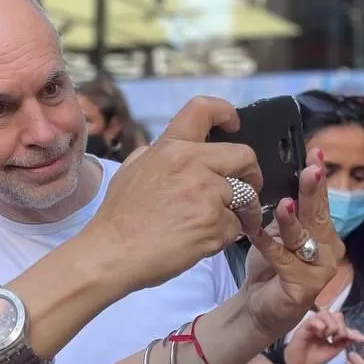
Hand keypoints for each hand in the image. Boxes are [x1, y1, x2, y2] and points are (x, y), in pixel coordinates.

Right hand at [86, 97, 264, 291]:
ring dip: (239, 212)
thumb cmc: (117, 218)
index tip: (234, 125)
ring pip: (245, 196)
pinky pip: (236, 226)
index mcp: (170, 148)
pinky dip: (225, 236)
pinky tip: (203, 242)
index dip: (227, 112)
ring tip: (218, 226)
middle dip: (252, 174)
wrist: (112, 254)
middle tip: (246, 190)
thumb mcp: (129, 172)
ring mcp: (206, 193)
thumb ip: (154, 156)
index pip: (203, 110)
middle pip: (244, 156)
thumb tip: (170, 151)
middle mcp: (192, 164)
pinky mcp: (215, 223)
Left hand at [241, 148, 344, 340]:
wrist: (258, 304)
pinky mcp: (304, 286)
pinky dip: (269, 245)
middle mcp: (327, 247)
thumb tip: (281, 180)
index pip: (320, 199)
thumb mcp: (276, 232)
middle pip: (318, 215)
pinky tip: (256, 232)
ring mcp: (320, 268)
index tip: (315, 152)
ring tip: (286, 203)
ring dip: (292, 220)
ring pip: (303, 238)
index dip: (318, 177)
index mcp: (322, 230)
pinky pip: (283, 260)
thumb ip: (284, 212)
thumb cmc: (269, 264)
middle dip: (313, 191)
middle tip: (311, 169)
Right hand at [284, 311, 363, 363]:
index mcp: (330, 329)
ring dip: (331, 326)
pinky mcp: (304, 326)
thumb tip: (360, 336)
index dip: (355, 332)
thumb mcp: (334, 350)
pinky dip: (320, 326)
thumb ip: (344, 342)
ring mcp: (313, 324)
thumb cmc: (314, 358)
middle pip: (337, 315)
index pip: (344, 324)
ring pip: (327, 314)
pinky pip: (314, 319)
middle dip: (341, 327)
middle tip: (336, 339)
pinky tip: (320, 335)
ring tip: (327, 337)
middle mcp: (322, 324)